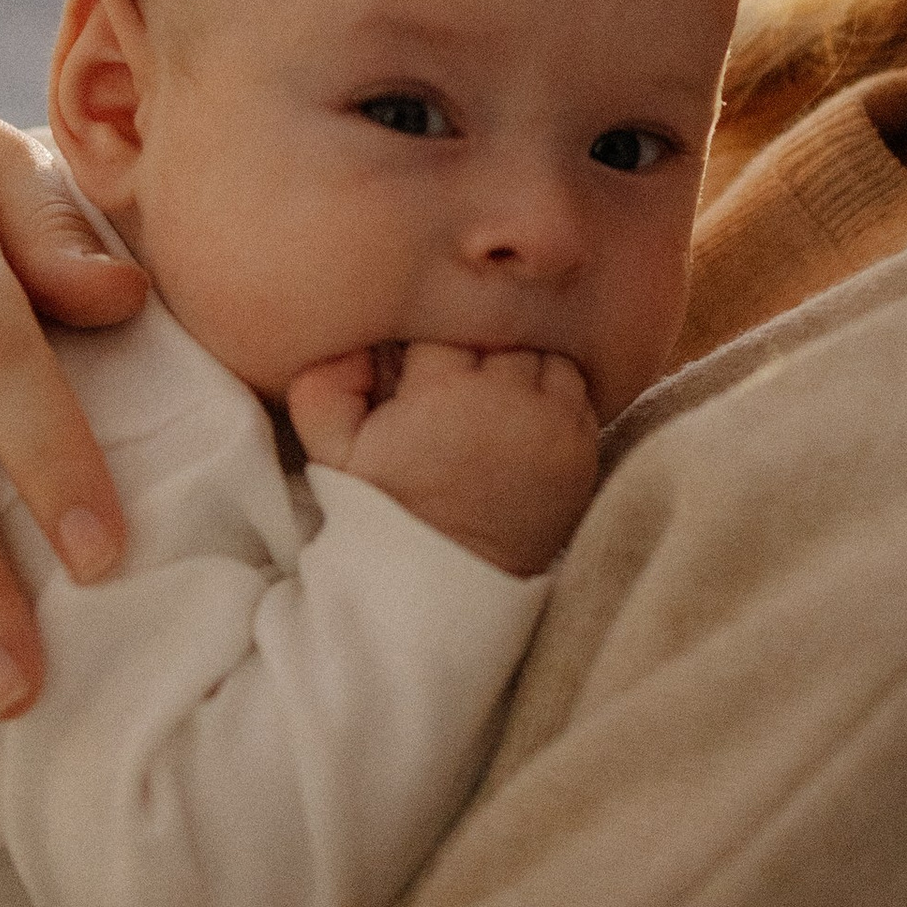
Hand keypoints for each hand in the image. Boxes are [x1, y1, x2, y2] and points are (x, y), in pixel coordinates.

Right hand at [287, 344, 599, 575]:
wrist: (446, 582)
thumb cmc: (386, 512)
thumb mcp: (333, 454)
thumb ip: (323, 387)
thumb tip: (354, 342)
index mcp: (442, 393)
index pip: (447, 324)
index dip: (433, 345)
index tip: (422, 370)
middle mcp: (506, 400)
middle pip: (501, 332)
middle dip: (480, 349)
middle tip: (458, 384)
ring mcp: (553, 424)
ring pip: (544, 354)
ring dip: (521, 366)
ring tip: (493, 399)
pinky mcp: (583, 449)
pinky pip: (578, 391)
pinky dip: (554, 395)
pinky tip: (524, 418)